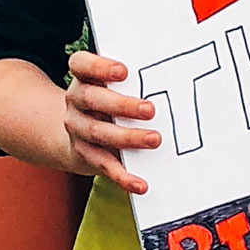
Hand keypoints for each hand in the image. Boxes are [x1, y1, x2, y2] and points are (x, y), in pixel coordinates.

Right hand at [65, 49, 160, 194]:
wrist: (78, 133)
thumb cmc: (109, 100)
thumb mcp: (112, 85)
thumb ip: (133, 81)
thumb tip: (173, 79)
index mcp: (83, 77)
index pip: (81, 65)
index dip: (100, 67)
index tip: (124, 71)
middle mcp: (76, 101)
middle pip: (92, 99)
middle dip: (122, 105)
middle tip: (150, 110)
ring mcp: (78, 128)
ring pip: (98, 133)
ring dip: (128, 137)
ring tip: (155, 139)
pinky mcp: (86, 154)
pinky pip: (104, 166)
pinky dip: (123, 176)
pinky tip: (141, 184)